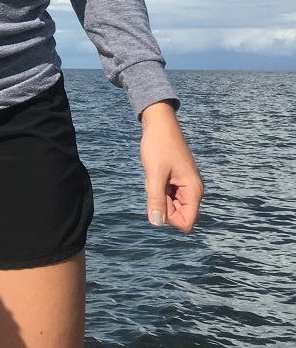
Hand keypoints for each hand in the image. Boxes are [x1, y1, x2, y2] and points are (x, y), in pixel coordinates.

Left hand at [139, 100, 203, 231]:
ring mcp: (185, 185)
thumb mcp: (154, 174)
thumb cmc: (159, 145)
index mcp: (193, 191)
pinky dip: (157, 186)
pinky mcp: (177, 180)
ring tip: (155, 173)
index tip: (159, 195)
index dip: (168, 217)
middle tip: (155, 179)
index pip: (186, 223)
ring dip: (157, 193)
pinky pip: (166, 193)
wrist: (159, 123)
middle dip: (161, 202)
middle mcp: (193, 191)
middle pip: (176, 214)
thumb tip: (157, 224)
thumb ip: (156, 200)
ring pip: (169, 204)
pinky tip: (155, 171)